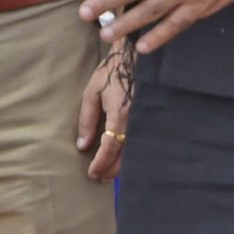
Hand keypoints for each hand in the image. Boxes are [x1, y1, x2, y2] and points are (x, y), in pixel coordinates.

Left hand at [76, 41, 134, 180]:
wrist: (135, 56)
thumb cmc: (111, 72)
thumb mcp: (92, 92)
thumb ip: (87, 119)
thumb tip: (82, 145)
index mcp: (121, 113)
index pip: (110, 146)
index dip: (101, 163)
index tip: (92, 173)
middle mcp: (137, 120)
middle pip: (125, 155)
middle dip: (111, 169)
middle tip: (98, 177)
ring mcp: (146, 120)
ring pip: (135, 152)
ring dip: (121, 165)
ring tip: (108, 172)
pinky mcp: (151, 118)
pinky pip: (141, 142)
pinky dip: (131, 154)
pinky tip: (123, 159)